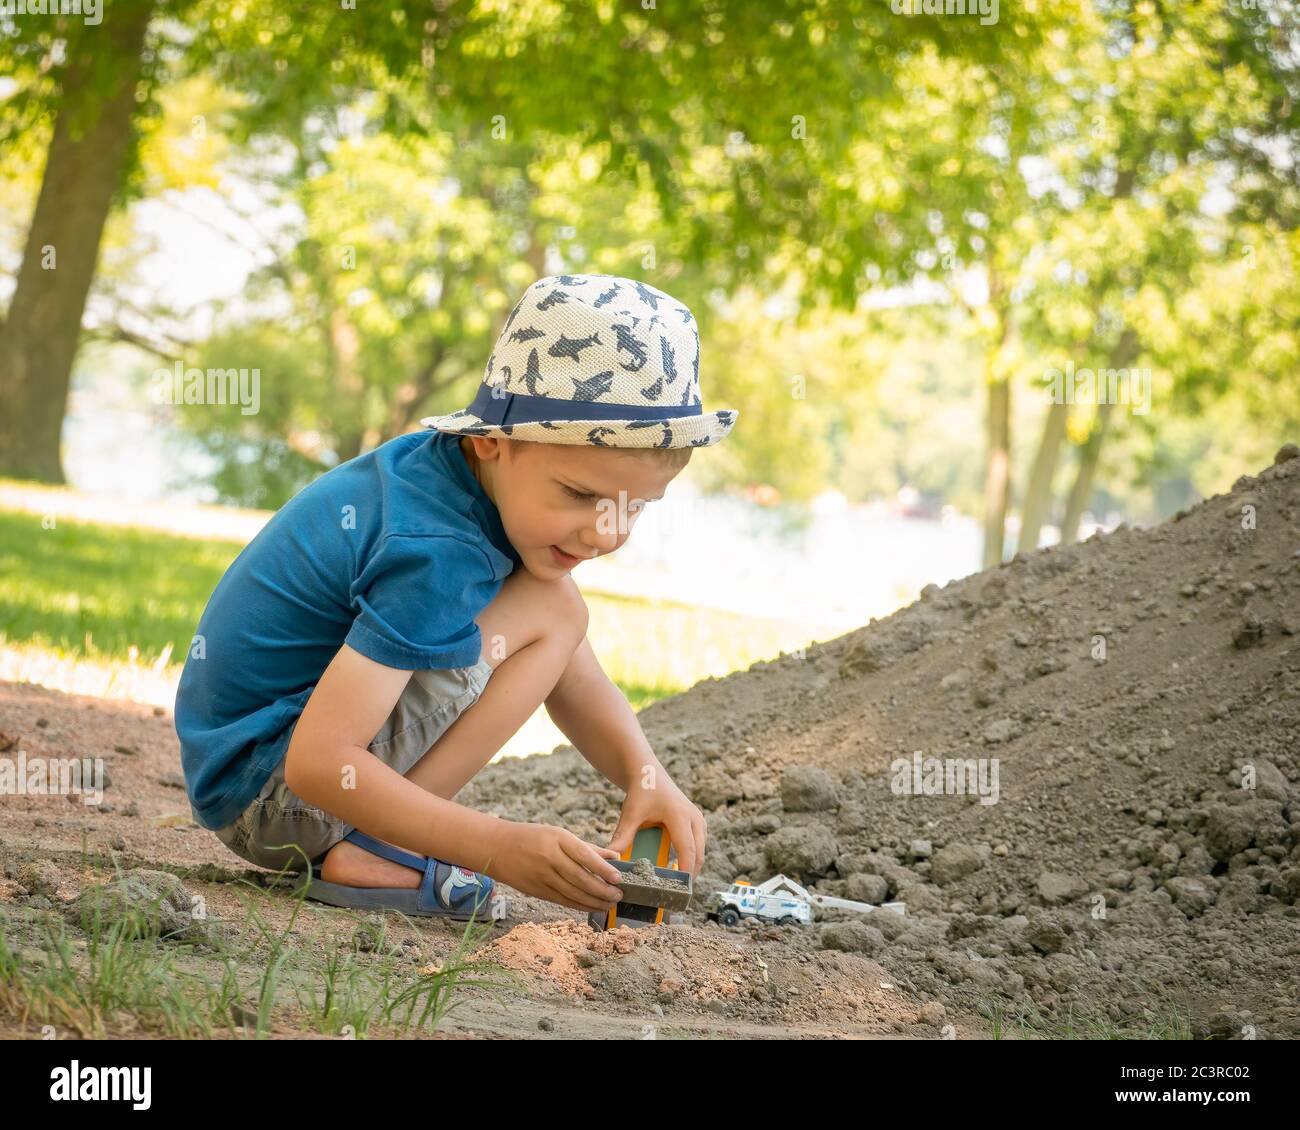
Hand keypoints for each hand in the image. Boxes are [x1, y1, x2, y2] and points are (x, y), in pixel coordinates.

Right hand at [490, 821, 625, 911]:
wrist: (497, 848)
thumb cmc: (533, 837)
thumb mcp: (559, 834)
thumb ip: (587, 847)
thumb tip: (614, 858)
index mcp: (557, 839)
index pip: (584, 856)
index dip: (603, 869)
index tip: (618, 878)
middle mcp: (549, 858)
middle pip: (580, 878)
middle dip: (602, 890)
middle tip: (618, 895)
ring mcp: (541, 876)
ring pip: (572, 893)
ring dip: (593, 901)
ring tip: (609, 904)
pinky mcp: (536, 891)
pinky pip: (562, 900)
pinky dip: (579, 906)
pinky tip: (592, 907)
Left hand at [608, 767, 707, 878]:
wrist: (649, 773)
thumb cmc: (641, 792)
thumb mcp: (630, 814)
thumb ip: (622, 836)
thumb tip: (611, 860)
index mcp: (679, 816)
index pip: (688, 850)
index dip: (685, 871)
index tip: (678, 889)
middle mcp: (694, 817)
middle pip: (699, 854)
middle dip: (691, 874)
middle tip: (678, 893)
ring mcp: (698, 819)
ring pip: (701, 850)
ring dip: (692, 866)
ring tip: (677, 884)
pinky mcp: (697, 821)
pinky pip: (699, 844)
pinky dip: (692, 857)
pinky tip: (679, 869)